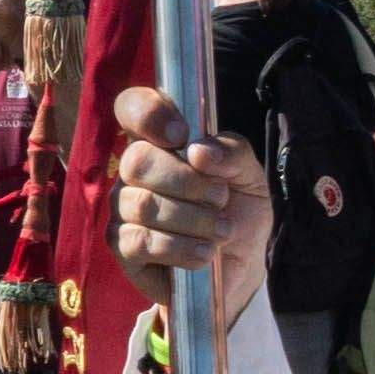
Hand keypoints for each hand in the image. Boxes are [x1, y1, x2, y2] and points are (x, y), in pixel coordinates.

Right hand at [97, 83, 267, 316]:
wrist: (242, 266)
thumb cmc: (240, 213)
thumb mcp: (251, 177)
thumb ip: (233, 153)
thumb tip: (198, 151)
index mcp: (162, 142)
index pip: (132, 108)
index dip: (149, 113)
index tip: (181, 136)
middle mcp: (135, 171)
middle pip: (137, 160)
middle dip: (188, 182)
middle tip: (221, 199)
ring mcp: (124, 209)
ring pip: (143, 204)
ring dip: (193, 219)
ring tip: (223, 232)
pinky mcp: (123, 248)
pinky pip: (140, 241)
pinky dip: (180, 248)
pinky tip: (204, 254)